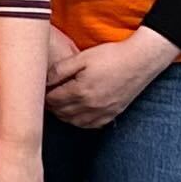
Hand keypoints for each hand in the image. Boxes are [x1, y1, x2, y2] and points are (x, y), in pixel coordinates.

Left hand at [48, 29, 179, 131]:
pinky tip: (76, 113)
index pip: (52, 100)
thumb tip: (44, 80)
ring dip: (63, 115)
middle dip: (51, 106)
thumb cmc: (110, 56)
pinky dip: (79, 121)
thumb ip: (60, 70)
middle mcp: (90, 106)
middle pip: (61, 113)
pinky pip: (90, 125)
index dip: (43, 95)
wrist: (140, 61)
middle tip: (46, 96)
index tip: (40, 89)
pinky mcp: (112, 114)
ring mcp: (102, 112)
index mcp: (80, 91)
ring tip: (59, 104)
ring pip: (74, 122)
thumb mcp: (82, 58)